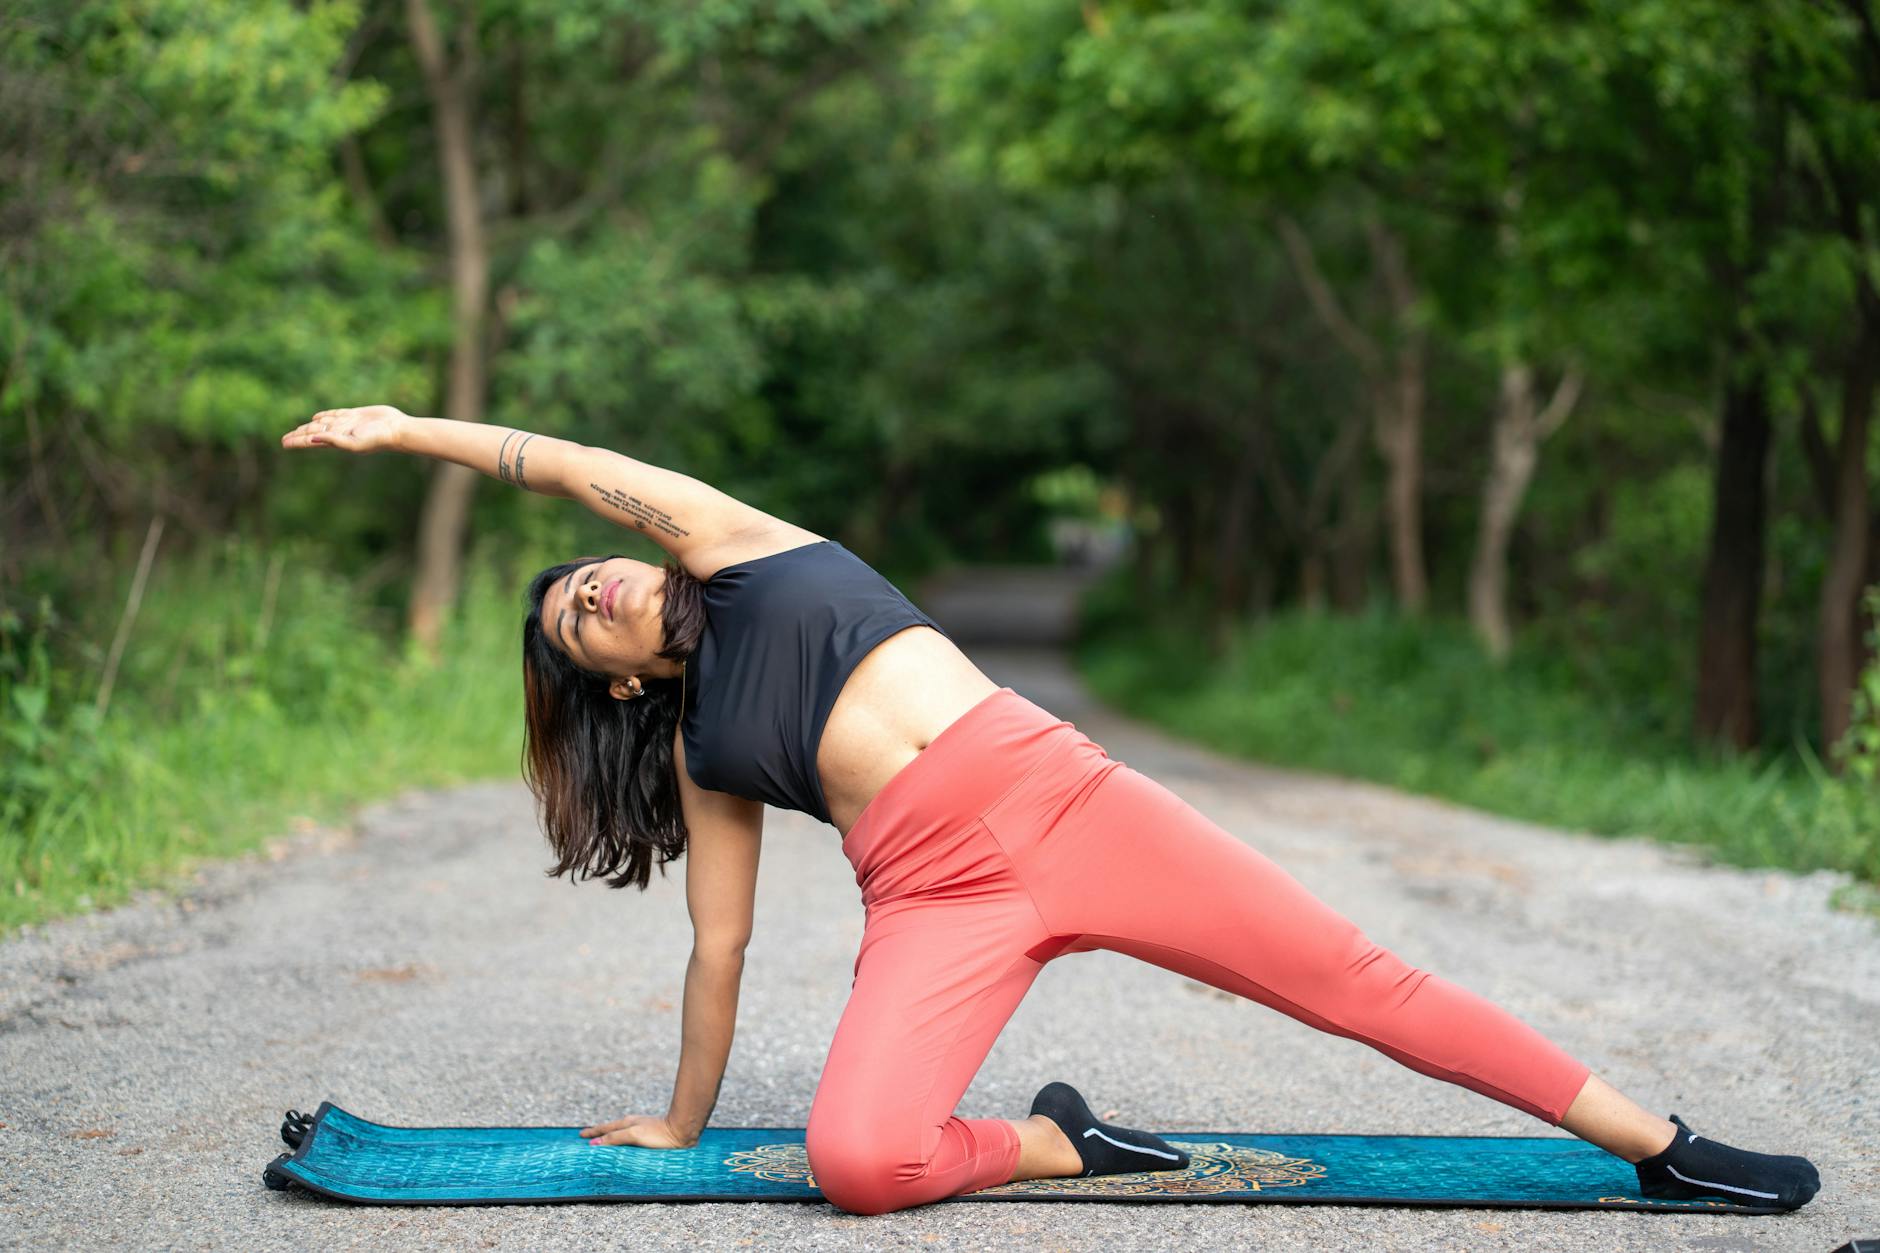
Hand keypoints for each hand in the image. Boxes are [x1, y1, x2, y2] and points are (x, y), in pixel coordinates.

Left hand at [281, 405, 409, 453]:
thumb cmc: (377, 439)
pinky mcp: (355, 414)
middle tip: (284, 439)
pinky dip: (324, 416)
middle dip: (299, 435)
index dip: (297, 441)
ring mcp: (346, 423)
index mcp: (336, 441)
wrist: (396, 429)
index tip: (283, 444)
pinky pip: (334, 414)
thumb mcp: (354, 443)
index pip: (310, 441)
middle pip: (313, 432)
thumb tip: (312, 438)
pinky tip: (317, 418)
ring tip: (298, 431)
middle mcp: (338, 432)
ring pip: (321, 423)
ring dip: (308, 426)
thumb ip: (333, 441)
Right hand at [579, 1113, 694, 1148]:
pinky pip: (629, 1137)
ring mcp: (641, 1129)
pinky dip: (620, 1140)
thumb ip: (615, 1138)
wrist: (681, 1131)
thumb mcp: (634, 1135)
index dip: (593, 1132)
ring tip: (602, 1140)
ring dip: (609, 1136)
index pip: (605, 1129)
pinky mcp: (649, 1135)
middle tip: (586, 1136)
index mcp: (627, 1123)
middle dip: (598, 1133)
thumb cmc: (659, 1133)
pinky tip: (624, 1144)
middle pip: (611, 1129)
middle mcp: (632, 1124)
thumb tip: (595, 1143)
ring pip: (620, 1132)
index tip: (581, 1135)